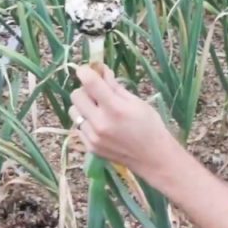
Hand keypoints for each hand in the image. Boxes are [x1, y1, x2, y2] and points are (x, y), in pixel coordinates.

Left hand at [69, 65, 177, 181]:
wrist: (153, 158)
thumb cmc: (150, 126)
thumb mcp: (136, 102)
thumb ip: (115, 87)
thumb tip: (101, 70)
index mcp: (115, 109)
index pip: (90, 82)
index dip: (85, 71)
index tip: (87, 69)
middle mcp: (100, 123)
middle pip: (76, 95)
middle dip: (85, 90)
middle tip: (98, 93)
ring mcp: (93, 137)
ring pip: (73, 111)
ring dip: (83, 107)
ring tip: (99, 111)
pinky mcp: (90, 147)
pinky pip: (78, 127)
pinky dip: (86, 122)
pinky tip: (101, 125)